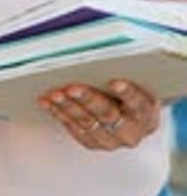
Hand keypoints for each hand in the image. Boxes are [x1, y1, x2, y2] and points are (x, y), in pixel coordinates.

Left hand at [37, 80, 160, 150]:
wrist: (130, 109)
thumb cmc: (131, 86)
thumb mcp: (136, 79)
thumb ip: (123, 71)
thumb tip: (99, 51)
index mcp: (147, 114)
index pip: (139, 104)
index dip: (127, 93)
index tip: (115, 82)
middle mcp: (131, 132)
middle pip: (108, 114)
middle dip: (88, 99)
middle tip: (71, 87)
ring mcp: (111, 141)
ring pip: (87, 123)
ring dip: (68, 107)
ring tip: (54, 94)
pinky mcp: (93, 143)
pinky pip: (74, 129)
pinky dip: (59, 113)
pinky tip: (48, 102)